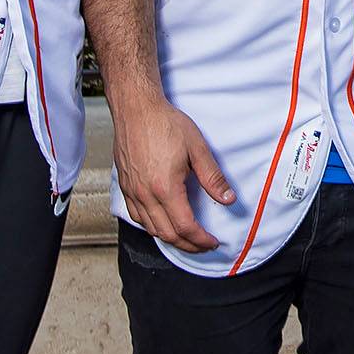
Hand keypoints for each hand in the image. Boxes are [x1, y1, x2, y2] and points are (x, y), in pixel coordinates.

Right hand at [112, 96, 234, 251]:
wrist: (136, 108)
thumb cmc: (165, 123)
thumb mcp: (197, 148)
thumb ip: (213, 178)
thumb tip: (228, 199)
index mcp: (165, 188)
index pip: (185, 227)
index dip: (201, 240)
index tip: (212, 242)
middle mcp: (145, 194)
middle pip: (167, 234)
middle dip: (188, 245)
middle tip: (203, 245)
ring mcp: (132, 191)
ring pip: (150, 229)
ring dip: (170, 238)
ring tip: (187, 238)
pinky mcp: (124, 186)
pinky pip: (137, 216)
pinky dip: (152, 226)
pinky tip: (162, 223)